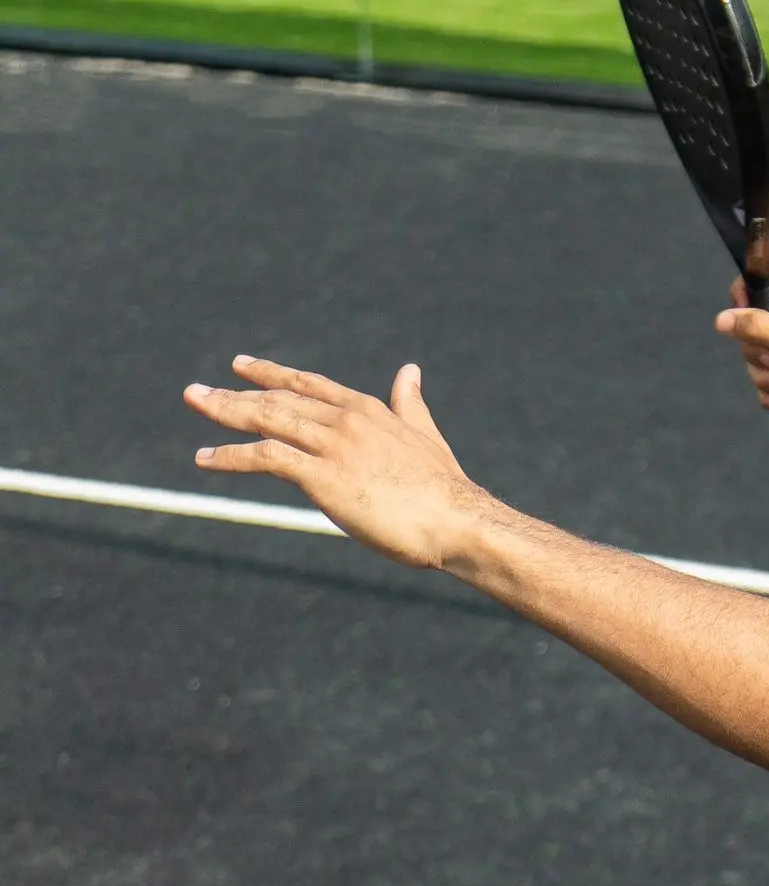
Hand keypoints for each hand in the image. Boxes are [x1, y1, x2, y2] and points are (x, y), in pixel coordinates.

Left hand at [183, 356, 489, 568]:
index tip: (242, 366)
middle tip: (196, 392)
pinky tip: (206, 458)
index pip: (309, 385)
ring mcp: (333, 445)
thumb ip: (410, 403)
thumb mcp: (425, 435)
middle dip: (234, 394)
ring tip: (194, 406)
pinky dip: (232, 456)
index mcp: (368, 409)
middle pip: (278, 400)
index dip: (273, 374)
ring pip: (267, 420)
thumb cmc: (445, 489)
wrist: (456, 520)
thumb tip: (410, 370)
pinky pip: (266, 458)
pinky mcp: (322, 476)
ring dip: (225, 413)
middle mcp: (346, 420)